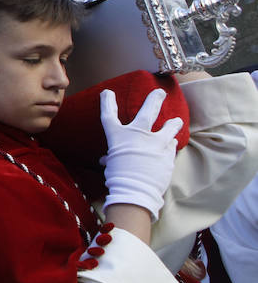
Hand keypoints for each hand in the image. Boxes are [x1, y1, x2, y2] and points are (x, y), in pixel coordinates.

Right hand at [100, 88, 184, 219]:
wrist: (135, 190)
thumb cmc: (118, 178)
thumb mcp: (111, 165)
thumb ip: (112, 157)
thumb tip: (107, 160)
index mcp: (118, 136)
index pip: (109, 115)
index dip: (107, 102)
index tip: (108, 93)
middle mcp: (138, 134)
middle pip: (147, 111)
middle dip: (154, 99)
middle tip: (160, 92)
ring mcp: (155, 142)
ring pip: (169, 127)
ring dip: (172, 123)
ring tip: (176, 120)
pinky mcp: (168, 153)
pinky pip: (170, 147)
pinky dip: (169, 146)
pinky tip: (171, 146)